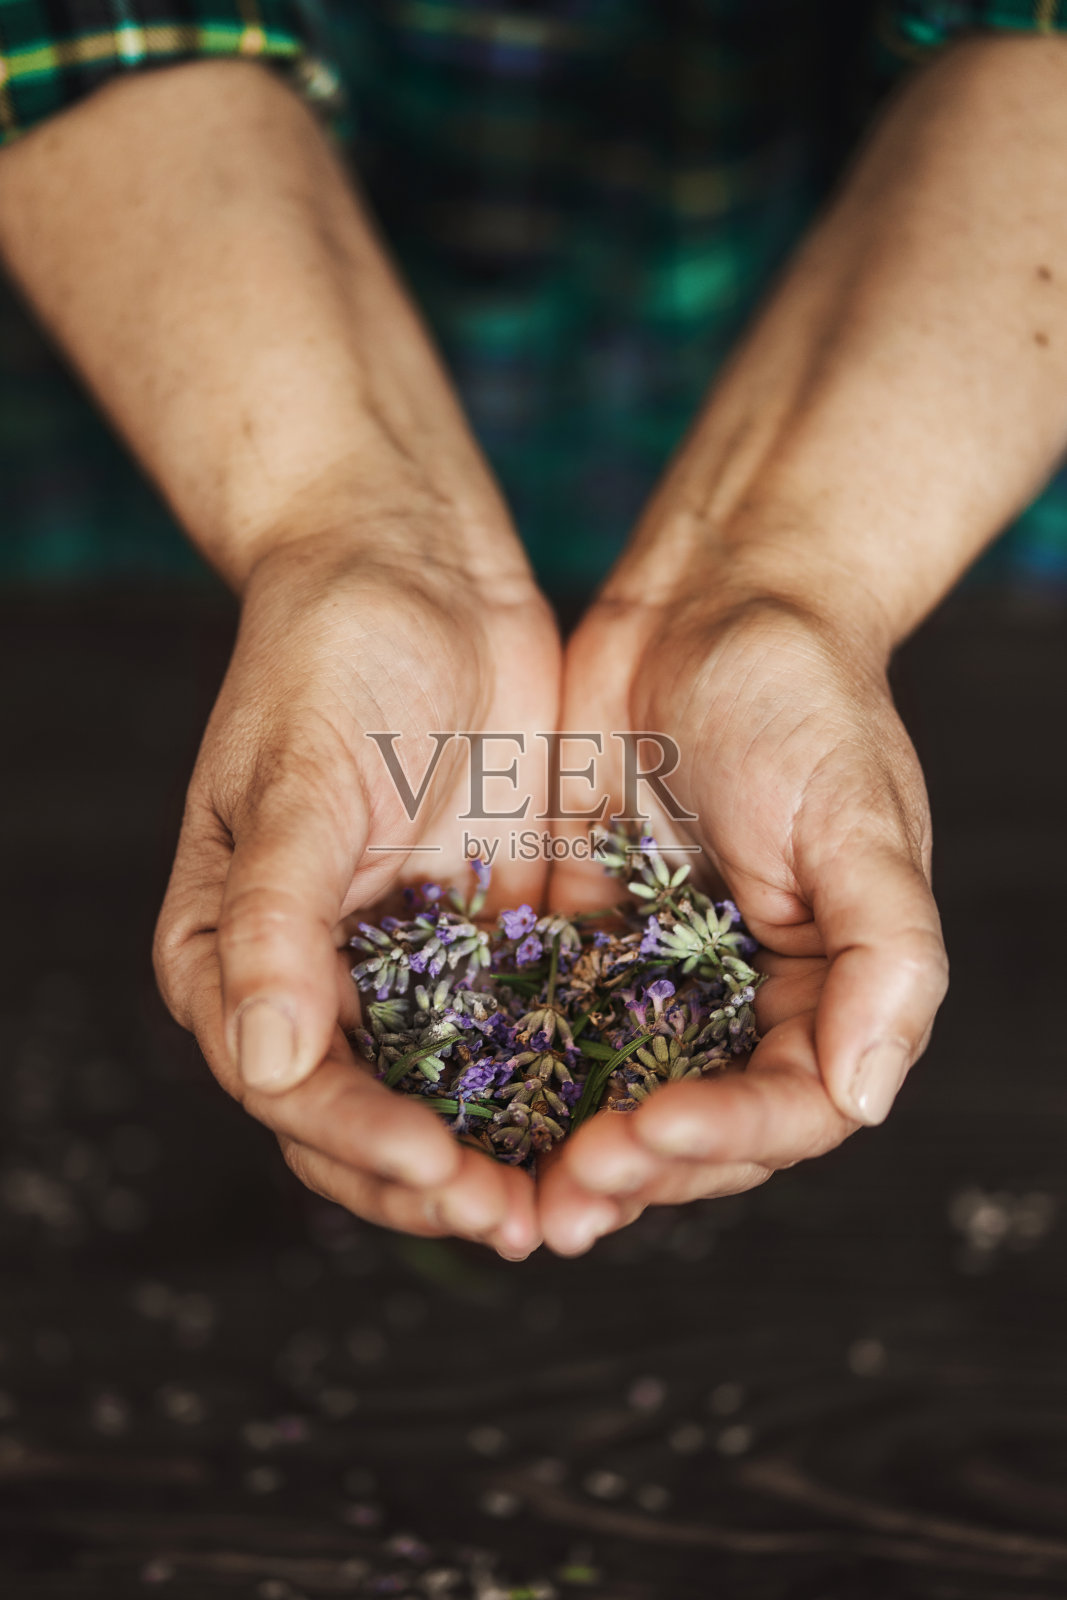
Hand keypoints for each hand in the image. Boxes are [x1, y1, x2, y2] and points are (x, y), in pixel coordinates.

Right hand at [154, 531, 560, 1258]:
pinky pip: (516, 1031)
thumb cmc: (327, 655)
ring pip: (447, 1095)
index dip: (363, 1144)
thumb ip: (280, 923)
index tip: (443, 1172)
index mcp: (237, 952)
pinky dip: (556, 1081)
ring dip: (504, 1154)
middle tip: (528, 1220)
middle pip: (366, 1121)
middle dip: (440, 1182)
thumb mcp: (297, 781)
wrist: (416, 569)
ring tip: (579, 1200)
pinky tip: (615, 1114)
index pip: (290, 1087)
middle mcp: (315, 976)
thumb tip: (264, 1063)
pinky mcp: (483, 934)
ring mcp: (404, 963)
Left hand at [538, 588, 947, 1254]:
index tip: (650, 1131)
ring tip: (514, 1185)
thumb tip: (863, 1097)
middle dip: (638, 1167)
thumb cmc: (805, 698)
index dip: (725, 1138)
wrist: (706, 604)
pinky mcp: (583, 938)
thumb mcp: (861, 817)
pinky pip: (548, 1023)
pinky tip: (465, 1099)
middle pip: (697, 1126)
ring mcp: (657, 975)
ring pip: (616, 1094)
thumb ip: (886, 957)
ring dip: (570, 1148)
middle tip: (565, 1190)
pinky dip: (516, 1070)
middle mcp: (745, 999)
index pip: (789, 1106)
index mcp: (827, 987)